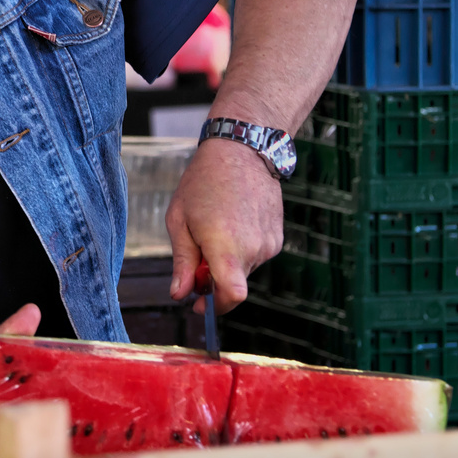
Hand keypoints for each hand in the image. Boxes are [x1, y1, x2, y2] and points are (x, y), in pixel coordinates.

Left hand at [165, 137, 281, 313]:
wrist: (242, 150)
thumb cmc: (203, 181)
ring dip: (228, 261)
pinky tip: (234, 221)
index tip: (200, 304)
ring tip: (216, 225)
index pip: (232, 296)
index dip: (216, 308)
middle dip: (213, 278)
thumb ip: (182, 262)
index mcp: (225, 246)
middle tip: (198, 248)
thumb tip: (180, 295)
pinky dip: (242, 250)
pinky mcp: (278, 237)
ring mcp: (269, 244)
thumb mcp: (180, 220)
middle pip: (233, 285)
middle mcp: (253, 249)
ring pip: (244, 270)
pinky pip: (256, 256)